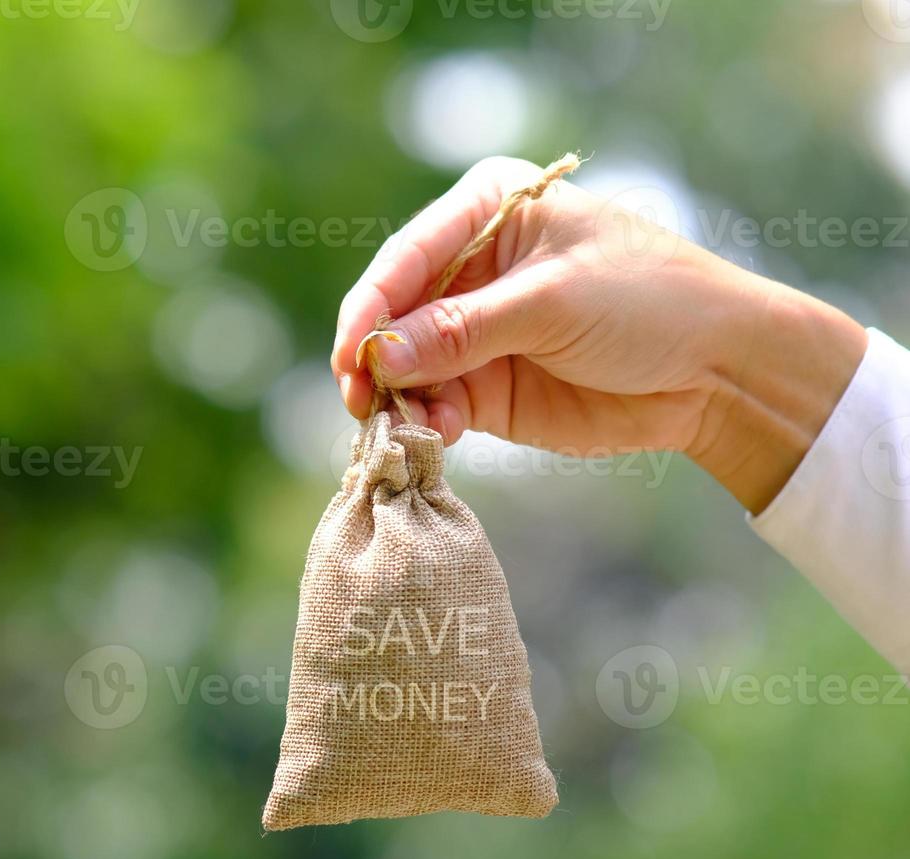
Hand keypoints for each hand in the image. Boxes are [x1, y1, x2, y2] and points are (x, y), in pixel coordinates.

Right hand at [331, 156, 868, 513]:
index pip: (404, 258)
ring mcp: (471, 331)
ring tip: (408, 426)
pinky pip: (431, 405)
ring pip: (403, 366)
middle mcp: (468, 268)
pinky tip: (436, 433)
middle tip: (362, 401)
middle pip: (391, 314)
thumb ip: (461, 330)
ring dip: (398, 398)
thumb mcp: (553, 303)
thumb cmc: (650, 301)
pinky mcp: (482, 387)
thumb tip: (378, 357)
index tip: (352, 357)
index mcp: (485, 212)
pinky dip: (424, 422)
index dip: (370, 309)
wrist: (719, 370)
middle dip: (374, 359)